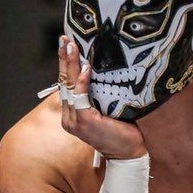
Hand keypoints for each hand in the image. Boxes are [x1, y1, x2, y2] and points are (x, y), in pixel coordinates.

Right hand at [59, 35, 147, 159]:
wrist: (129, 153)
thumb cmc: (121, 132)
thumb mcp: (106, 110)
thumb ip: (97, 96)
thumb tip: (98, 72)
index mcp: (73, 115)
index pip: (66, 86)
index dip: (65, 65)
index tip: (66, 45)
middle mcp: (70, 118)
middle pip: (64, 83)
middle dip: (63, 59)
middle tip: (65, 38)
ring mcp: (75, 121)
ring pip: (69, 87)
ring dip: (70, 64)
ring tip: (70, 45)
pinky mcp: (84, 122)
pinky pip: (80, 96)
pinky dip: (82, 81)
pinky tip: (86, 68)